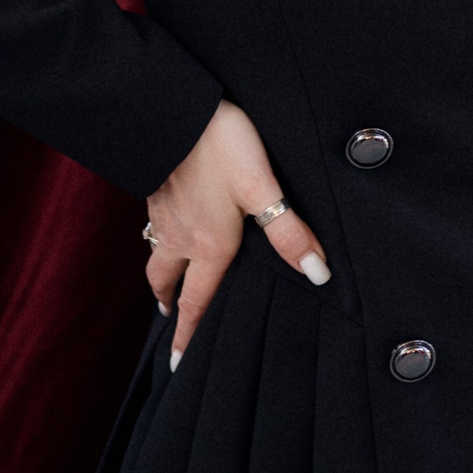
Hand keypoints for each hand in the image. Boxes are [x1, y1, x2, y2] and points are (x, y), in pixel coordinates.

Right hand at [144, 100, 331, 366]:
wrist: (171, 109)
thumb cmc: (219, 148)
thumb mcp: (262, 189)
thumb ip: (289, 233)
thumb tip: (318, 275)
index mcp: (208, 246)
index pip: (196, 302)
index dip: (189, 335)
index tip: (178, 364)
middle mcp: (179, 235)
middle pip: (165, 280)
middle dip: (169, 301)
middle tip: (171, 315)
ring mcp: (162, 211)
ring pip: (156, 250)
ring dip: (160, 268)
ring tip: (165, 277)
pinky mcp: (154, 185)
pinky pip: (154, 223)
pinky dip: (158, 233)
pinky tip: (169, 219)